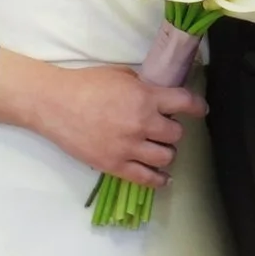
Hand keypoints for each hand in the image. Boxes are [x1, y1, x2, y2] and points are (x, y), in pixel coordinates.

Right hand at [5, 57, 203, 187]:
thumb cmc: (85, 84)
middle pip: (176, 134)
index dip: (197, 107)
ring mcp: (129, 147)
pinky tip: (164, 178)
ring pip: (166, 157)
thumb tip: (160, 96)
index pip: (185, 103)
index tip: (200, 110)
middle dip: (173, 130)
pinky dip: (159, 179)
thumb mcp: (121, 76)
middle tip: (164, 128)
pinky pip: (146, 179)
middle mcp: (142, 123)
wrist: (54, 104)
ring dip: (166, 152)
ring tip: (159, 148)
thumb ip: (144, 87)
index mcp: (145, 97)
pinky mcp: (115, 165)